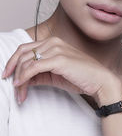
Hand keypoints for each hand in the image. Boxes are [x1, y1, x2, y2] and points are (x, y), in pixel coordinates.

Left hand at [2, 36, 119, 104]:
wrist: (99, 80)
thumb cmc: (80, 76)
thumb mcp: (54, 74)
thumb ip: (38, 73)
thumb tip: (21, 79)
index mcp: (52, 42)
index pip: (25, 48)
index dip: (12, 62)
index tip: (8, 75)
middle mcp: (53, 42)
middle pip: (22, 54)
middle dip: (13, 71)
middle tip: (13, 87)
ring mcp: (56, 49)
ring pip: (26, 62)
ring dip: (19, 79)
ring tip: (20, 94)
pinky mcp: (59, 59)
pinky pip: (33, 68)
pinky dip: (24, 77)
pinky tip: (22, 86)